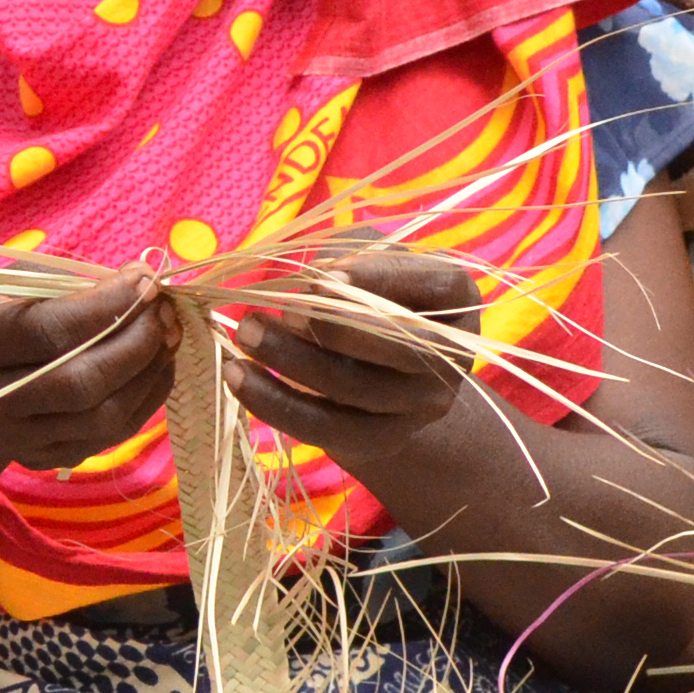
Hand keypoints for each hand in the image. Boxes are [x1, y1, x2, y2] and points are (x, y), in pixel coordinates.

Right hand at [0, 270, 175, 471]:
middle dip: (136, 343)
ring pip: (102, 418)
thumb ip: (65, 282)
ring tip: (168, 333)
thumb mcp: (3, 286)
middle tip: (164, 309)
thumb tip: (141, 280)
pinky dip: (145, 397)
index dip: (106, 307)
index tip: (144, 280)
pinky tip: (156, 363)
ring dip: (149, 372)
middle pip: (80, 384)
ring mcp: (17, 440)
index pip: (47, 332)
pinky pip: (110, 436)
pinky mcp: (44, 459)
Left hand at [232, 248, 484, 459]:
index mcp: (457, 300)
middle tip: (283, 307)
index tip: (320, 276)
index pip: (436, 286)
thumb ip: (349, 253)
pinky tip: (236, 374)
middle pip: (401, 348)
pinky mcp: (380, 439)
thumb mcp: (369, 258)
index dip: (381, 280)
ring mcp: (420, 407)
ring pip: (355, 390)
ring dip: (292, 360)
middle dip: (335, 327)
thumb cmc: (369, 294)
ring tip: (246, 332)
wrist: (380, 372)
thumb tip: (312, 276)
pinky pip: (326, 429)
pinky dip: (275, 403)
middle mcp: (451, 358)